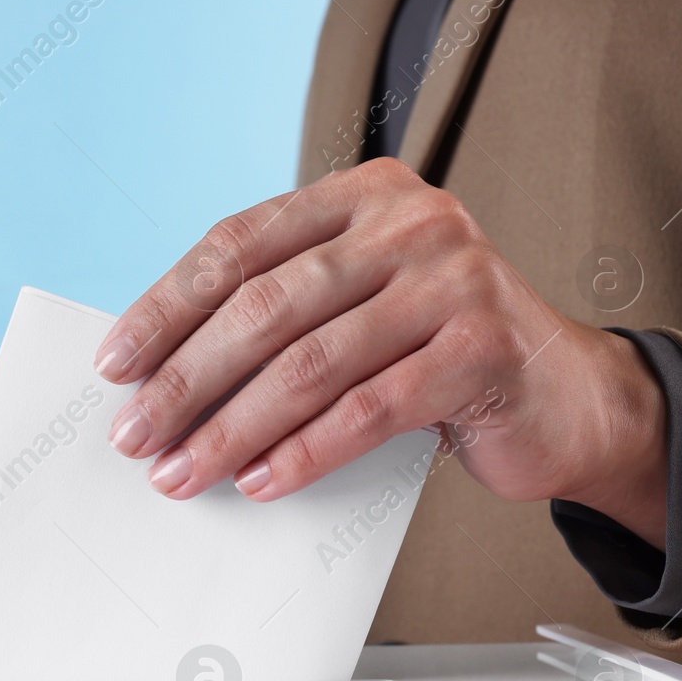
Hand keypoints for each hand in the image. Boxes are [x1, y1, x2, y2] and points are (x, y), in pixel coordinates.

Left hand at [94, 157, 670, 548]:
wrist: (565, 397)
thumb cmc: (436, 354)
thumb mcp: (358, 309)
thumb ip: (285, 314)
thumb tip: (160, 376)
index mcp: (363, 196)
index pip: (239, 244)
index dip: (167, 307)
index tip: (115, 364)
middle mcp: (410, 221)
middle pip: (264, 306)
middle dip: (186, 379)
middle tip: (135, 435)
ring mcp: (453, 278)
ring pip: (310, 363)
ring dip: (231, 429)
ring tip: (181, 474)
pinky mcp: (482, 347)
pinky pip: (368, 409)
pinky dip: (304, 452)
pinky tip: (259, 484)